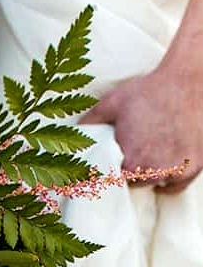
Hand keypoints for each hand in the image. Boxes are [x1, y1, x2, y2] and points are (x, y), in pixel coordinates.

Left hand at [81, 63, 202, 194]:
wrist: (189, 79)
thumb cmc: (150, 90)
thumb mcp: (113, 102)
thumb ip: (92, 121)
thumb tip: (76, 132)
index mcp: (131, 163)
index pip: (113, 180)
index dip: (112, 171)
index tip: (113, 162)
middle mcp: (154, 172)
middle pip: (134, 182)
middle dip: (130, 170)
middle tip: (132, 151)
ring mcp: (175, 171)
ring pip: (153, 183)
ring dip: (149, 174)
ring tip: (149, 152)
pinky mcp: (192, 168)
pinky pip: (174, 187)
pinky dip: (168, 180)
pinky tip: (162, 170)